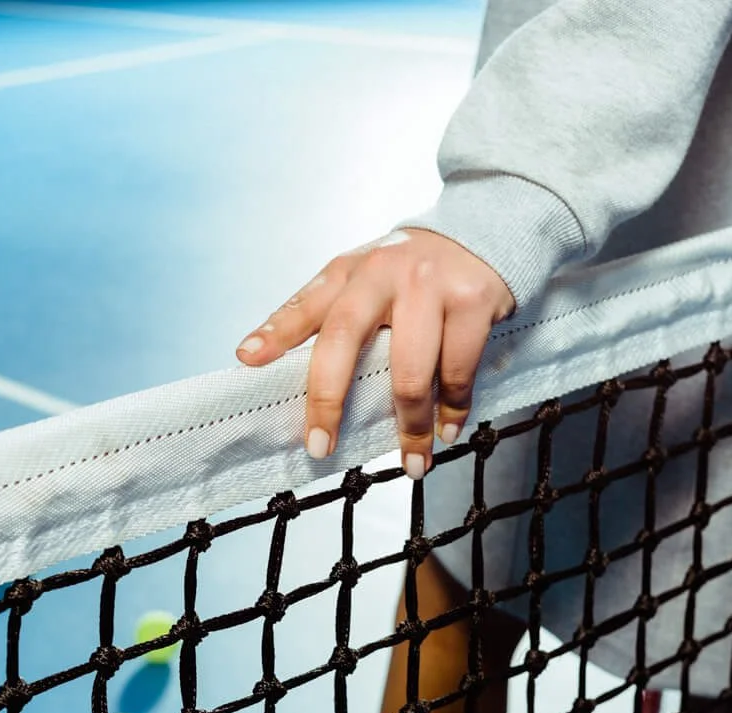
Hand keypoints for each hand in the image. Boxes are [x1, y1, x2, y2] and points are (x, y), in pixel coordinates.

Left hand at [236, 229, 514, 478]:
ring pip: (409, 372)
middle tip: (320, 446)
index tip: (248, 359)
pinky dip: (453, 408)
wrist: (484, 233)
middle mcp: (383, 272)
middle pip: (345, 339)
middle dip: (329, 400)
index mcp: (348, 271)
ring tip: (412, 461)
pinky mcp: (472, 301)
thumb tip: (290, 379)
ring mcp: (429, 284)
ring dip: (411, 426)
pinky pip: (457, 370)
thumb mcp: (367, 281)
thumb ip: (335, 318)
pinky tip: (448, 429)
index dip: (275, 332)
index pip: (304, 304)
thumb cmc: (413, 273)